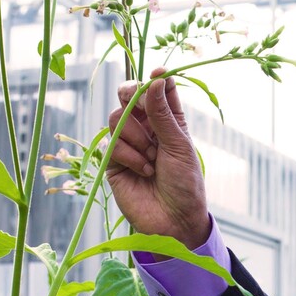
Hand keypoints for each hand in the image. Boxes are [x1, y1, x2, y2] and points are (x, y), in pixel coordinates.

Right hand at [106, 68, 209, 248]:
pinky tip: (143, 171)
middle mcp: (146, 128)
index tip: (157, 75)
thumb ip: (163, 113)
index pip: (157, 88)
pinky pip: (111, 143)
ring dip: (136, 136)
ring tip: (152, 159)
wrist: (174, 220)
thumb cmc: (185, 183)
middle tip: (144, 112)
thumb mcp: (178, 145)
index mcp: (168, 120)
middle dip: (135, 99)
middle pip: (128, 95)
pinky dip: (129, 155)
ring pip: (117, 117)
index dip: (155, 79)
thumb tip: (155, 78)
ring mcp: (128, 143)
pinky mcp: (113, 161)